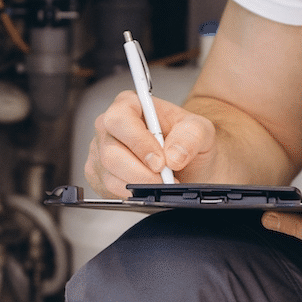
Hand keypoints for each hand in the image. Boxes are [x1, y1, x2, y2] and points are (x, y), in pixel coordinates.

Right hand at [84, 90, 217, 196]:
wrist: (190, 163)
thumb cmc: (187, 140)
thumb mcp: (200, 130)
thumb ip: (190, 136)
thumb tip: (173, 155)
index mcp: (129, 105)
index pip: (120, 119)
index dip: (138, 142)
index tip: (159, 162)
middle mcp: (109, 127)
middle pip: (110, 152)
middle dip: (140, 172)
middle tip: (164, 180)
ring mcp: (101, 152)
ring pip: (109, 176)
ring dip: (139, 186)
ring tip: (161, 185)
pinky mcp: (100, 176)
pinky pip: (109, 191)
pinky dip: (132, 196)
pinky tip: (148, 190)